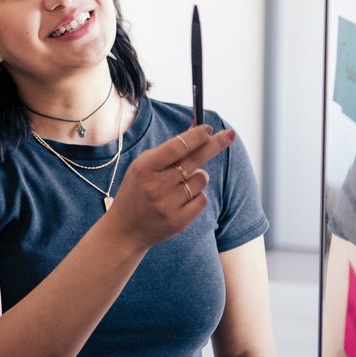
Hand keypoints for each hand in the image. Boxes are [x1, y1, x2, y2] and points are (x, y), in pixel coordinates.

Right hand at [107, 124, 234, 252]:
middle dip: (215, 144)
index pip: (176, 147)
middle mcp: (155, 185)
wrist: (125, 228)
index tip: (209, 128)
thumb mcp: (144, 166)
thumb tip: (197, 129)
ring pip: (201, 180)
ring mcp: (167, 205)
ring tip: (182, 183)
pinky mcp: (178, 221)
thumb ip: (169, 150)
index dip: (195, 136)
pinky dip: (197, 195)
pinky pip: (202, 199)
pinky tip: (181, 200)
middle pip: (195, 160)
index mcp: (144, 167)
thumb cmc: (138, 190)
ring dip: (198, 177)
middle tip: (229, 134)